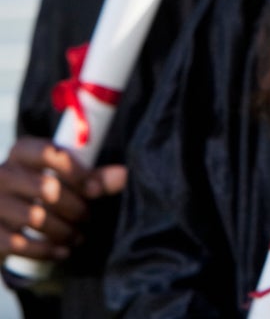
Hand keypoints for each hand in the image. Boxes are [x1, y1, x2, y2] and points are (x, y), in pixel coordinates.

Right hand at [0, 138, 127, 260]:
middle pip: (46, 188)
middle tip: (87, 218)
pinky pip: (18, 243)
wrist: (4, 218)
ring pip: (35, 218)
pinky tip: (62, 252)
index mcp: (22, 152)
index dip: (76, 172)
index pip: (50, 153)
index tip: (94, 191)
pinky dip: (45, 250)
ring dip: (64, 231)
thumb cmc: (43, 192)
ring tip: (78, 236)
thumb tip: (123, 175)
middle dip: (75, 208)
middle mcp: (2, 174)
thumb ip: (94, 177)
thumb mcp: (66, 179)